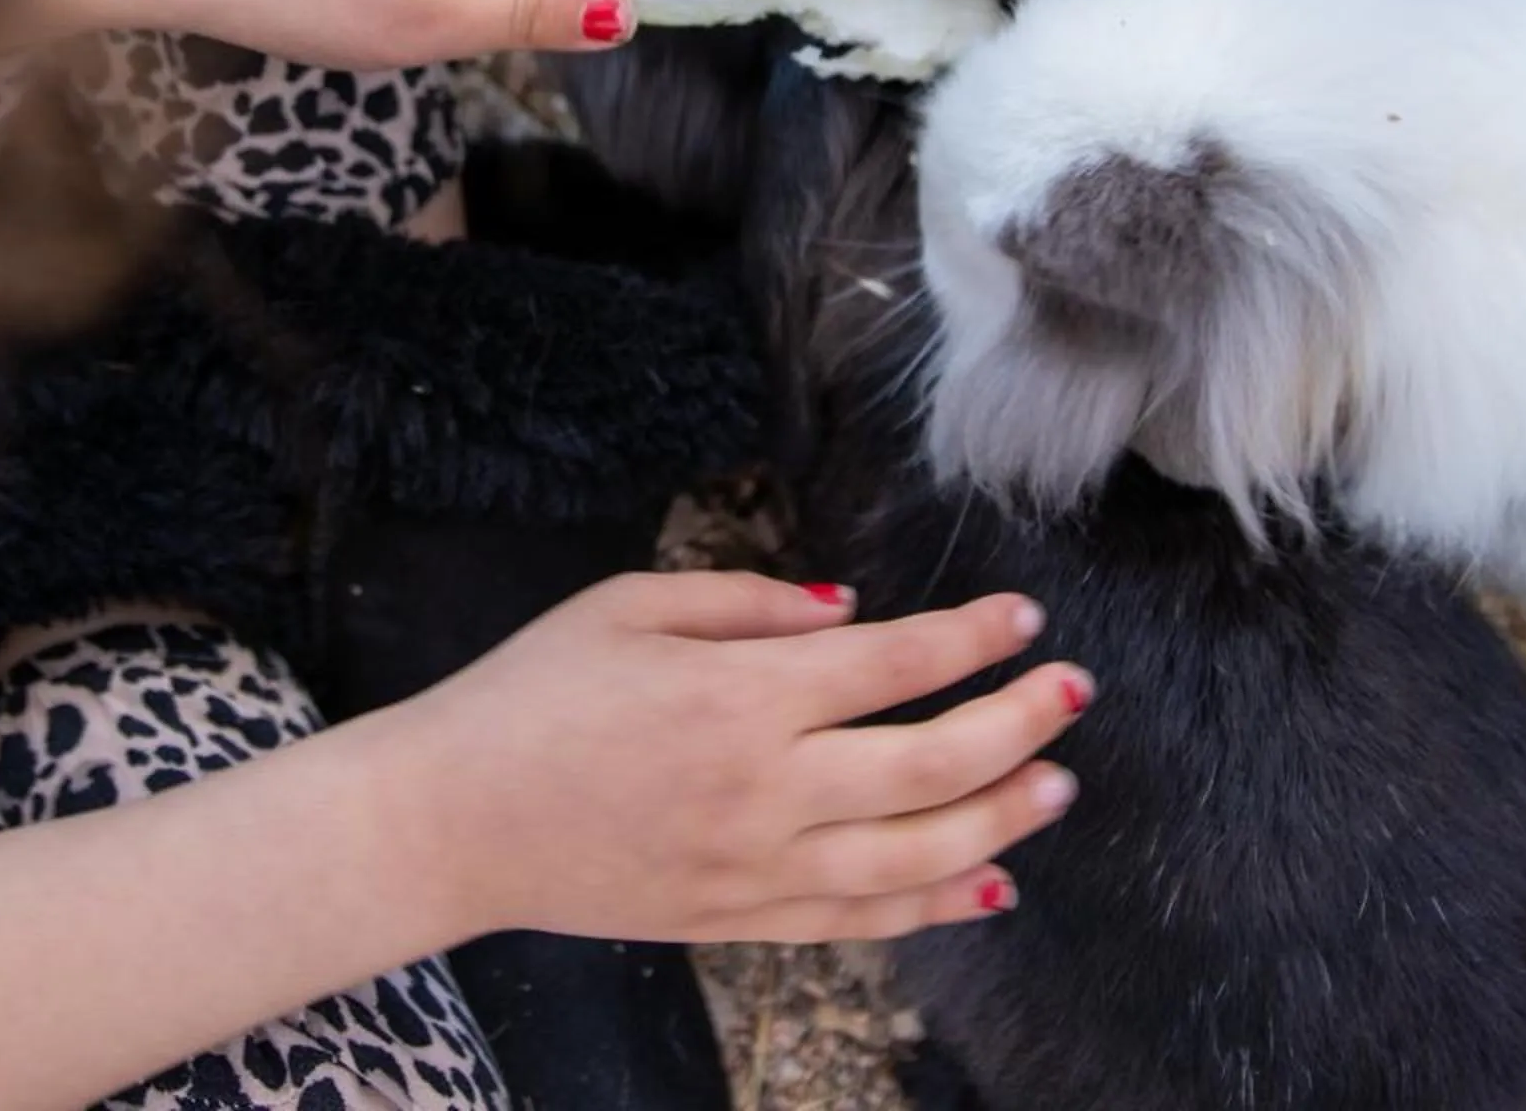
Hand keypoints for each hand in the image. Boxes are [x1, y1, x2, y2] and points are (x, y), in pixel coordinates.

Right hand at [377, 572, 1089, 945]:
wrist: (452, 820)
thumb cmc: (531, 695)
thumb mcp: (628, 605)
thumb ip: (747, 603)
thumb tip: (850, 614)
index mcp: (740, 696)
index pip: (897, 664)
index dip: (974, 637)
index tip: (1024, 616)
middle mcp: (766, 787)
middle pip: (933, 763)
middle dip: (1020, 724)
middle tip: (1072, 693)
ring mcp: (756, 867)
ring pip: (916, 856)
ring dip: (1002, 819)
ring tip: (1057, 786)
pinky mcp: (738, 922)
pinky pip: (861, 921)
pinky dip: (934, 905)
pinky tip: (987, 882)